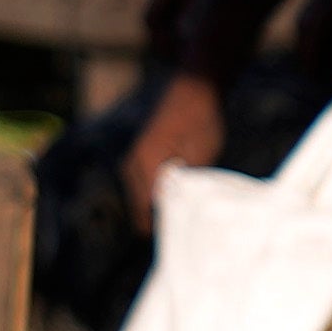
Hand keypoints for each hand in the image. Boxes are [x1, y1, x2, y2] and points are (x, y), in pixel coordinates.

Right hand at [119, 68, 225, 226]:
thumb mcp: (200, 156)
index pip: (146, 215)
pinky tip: (179, 196)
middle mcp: (131, 167)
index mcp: (145, 167)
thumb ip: (184, 186)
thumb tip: (176, 215)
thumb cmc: (200, 121)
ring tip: (186, 214)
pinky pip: (142, 189)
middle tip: (188, 231)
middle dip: (160, 222)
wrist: (192, 90)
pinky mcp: (137, 160)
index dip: (164, 230)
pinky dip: (157, 197)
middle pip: (140, 211)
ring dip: (159, 209)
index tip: (183, 240)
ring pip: (140, 201)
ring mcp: (131, 163)